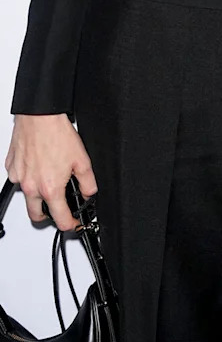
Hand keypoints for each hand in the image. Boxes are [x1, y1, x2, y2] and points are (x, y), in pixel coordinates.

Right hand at [6, 114, 97, 231]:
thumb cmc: (57, 134)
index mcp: (50, 188)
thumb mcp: (82, 160)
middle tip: (59, 208)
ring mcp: (19, 178)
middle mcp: (31, 187)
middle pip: (37, 215)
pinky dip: (28, 178)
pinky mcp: (12, 169)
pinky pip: (19, 180)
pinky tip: (38, 166)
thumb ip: (88, 182)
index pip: (60, 219)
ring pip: (27, 197)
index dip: (70, 224)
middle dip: (49, 216)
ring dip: (37, 195)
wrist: (39, 117)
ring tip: (50, 181)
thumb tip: (90, 192)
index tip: (73, 223)